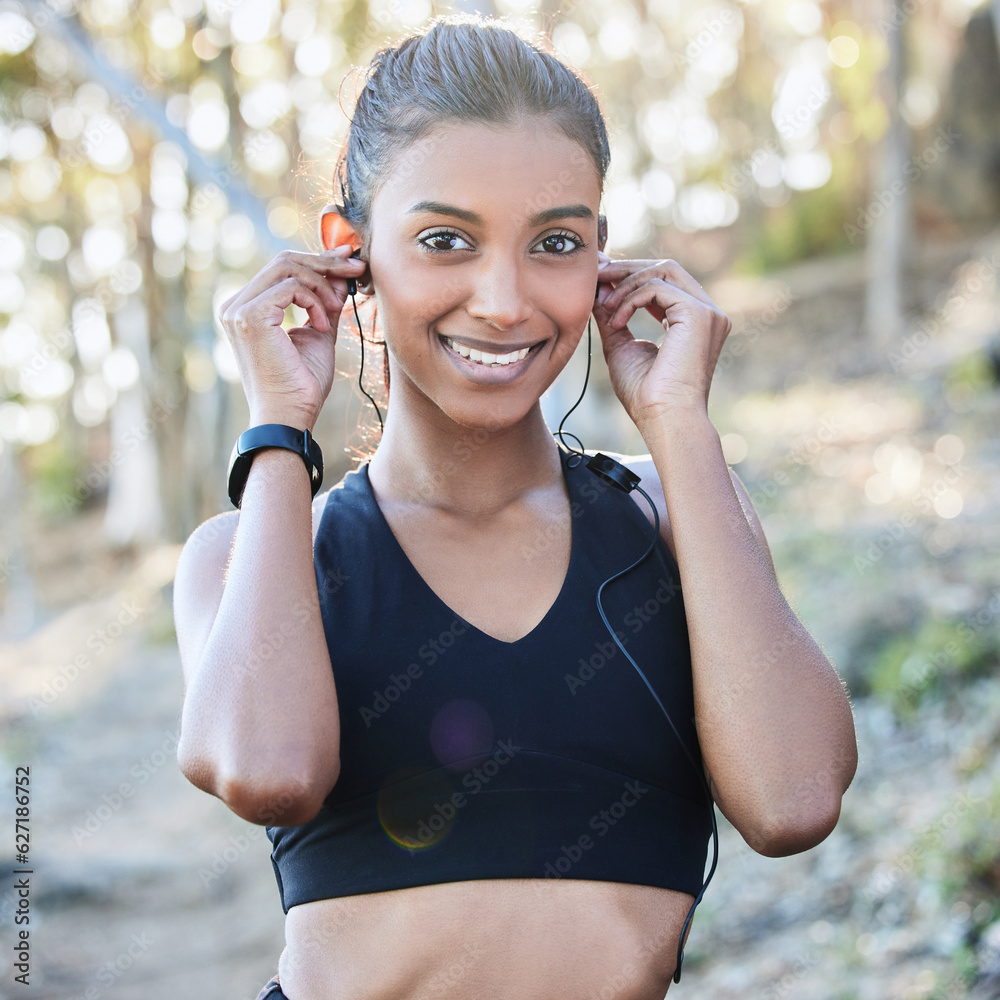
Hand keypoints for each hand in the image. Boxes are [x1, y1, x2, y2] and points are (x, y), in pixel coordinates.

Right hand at [218, 246, 365, 430]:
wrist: (289, 416)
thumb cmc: (301, 386)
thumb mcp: (319, 333)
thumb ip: (326, 302)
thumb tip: (342, 274)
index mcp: (247, 308)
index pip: (282, 269)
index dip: (318, 259)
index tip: (349, 259)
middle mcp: (235, 305)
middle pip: (284, 261)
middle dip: (326, 263)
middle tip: (357, 269)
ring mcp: (238, 309)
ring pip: (288, 268)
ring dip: (322, 286)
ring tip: (335, 312)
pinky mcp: (249, 315)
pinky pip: (291, 287)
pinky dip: (315, 302)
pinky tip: (322, 326)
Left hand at [592, 252, 731, 425]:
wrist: (664, 419)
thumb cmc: (645, 396)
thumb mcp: (621, 346)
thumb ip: (613, 316)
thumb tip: (598, 289)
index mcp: (693, 321)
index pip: (664, 282)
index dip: (631, 275)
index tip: (600, 276)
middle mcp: (706, 313)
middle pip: (665, 269)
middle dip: (627, 270)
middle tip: (597, 275)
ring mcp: (707, 312)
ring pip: (662, 272)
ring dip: (626, 284)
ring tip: (605, 307)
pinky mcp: (698, 314)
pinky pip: (657, 287)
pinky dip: (631, 299)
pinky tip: (616, 320)